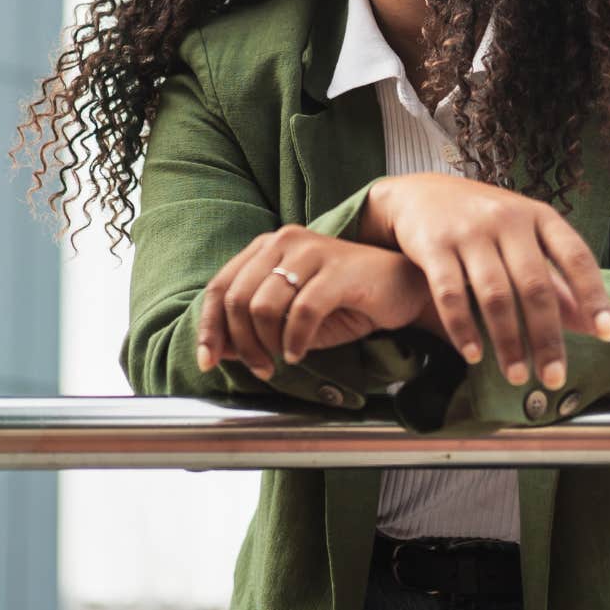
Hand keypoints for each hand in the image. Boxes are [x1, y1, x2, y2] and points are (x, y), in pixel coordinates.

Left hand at [195, 225, 432, 379]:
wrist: (403, 288)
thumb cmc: (345, 302)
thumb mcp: (291, 318)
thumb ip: (254, 328)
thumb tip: (217, 350)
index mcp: (266, 248)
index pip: (220, 286)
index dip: (208, 327)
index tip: (207, 361)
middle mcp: (283, 241)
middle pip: (237, 298)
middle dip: (241, 343)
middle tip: (259, 368)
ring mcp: (311, 251)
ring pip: (264, 305)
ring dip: (267, 344)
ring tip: (282, 360)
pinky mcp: (338, 270)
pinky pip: (302, 311)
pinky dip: (295, 340)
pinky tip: (300, 354)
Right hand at [368, 173, 609, 387]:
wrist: (416, 194)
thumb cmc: (481, 222)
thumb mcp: (523, 238)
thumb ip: (555, 278)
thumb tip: (590, 325)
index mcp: (538, 216)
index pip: (576, 257)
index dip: (594, 296)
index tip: (607, 334)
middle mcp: (507, 219)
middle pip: (535, 285)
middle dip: (547, 337)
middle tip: (554, 378)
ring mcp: (469, 231)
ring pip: (495, 295)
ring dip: (508, 341)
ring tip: (518, 376)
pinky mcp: (434, 244)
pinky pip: (451, 294)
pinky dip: (463, 329)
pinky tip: (473, 355)